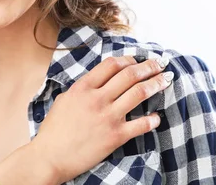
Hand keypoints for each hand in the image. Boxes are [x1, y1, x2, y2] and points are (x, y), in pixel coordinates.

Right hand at [31, 55, 171, 183]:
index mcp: (82, 88)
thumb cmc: (53, 130)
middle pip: (129, 75)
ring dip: (156, 84)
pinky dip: (153, 119)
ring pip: (139, 94)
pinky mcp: (116, 136)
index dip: (128, 59)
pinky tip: (157, 117)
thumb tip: (96, 84)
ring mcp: (107, 117)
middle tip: (159, 64)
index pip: (110, 65)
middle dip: (148, 67)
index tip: (137, 60)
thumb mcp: (63, 100)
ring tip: (165, 80)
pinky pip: (141, 125)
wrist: (51, 156)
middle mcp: (96, 99)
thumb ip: (81, 90)